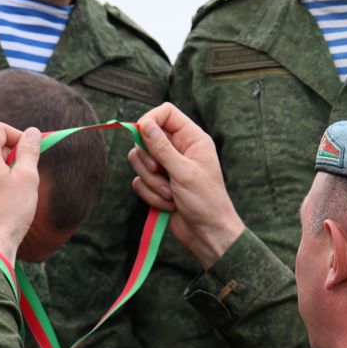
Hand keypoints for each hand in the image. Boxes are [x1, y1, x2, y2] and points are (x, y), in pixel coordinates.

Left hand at [0, 123, 40, 264]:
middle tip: (26, 176)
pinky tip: (1, 208)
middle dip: (10, 156)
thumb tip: (32, 132)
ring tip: (14, 195)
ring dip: (0, 174)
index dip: (17, 135)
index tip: (29, 151)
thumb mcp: (28, 177)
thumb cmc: (11, 212)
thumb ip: (29, 150)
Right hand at [128, 103, 244, 268]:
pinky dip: (150, 195)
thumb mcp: (184, 172)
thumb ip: (161, 147)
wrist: (207, 234)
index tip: (141, 136)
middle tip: (160, 173)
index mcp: (192, 139)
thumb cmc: (205, 201)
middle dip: (148, 160)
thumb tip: (143, 124)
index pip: (165, 113)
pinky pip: (139, 181)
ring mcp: (166, 167)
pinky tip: (167, 205)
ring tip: (169, 195)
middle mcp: (178, 149)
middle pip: (146, 137)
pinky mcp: (157, 184)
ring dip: (151, 181)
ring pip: (139, 161)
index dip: (149, 120)